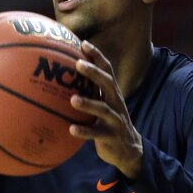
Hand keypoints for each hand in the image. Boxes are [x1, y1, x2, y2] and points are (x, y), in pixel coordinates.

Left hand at [69, 41, 142, 178]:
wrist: (129, 150)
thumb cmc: (108, 122)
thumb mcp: (102, 104)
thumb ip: (90, 92)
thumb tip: (64, 78)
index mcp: (113, 93)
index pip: (107, 70)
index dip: (97, 56)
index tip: (83, 43)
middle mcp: (116, 103)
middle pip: (108, 83)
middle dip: (94, 73)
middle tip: (78, 64)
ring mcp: (115, 120)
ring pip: (103, 109)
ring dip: (88, 103)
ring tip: (72, 99)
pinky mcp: (111, 137)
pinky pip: (96, 133)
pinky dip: (84, 131)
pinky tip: (71, 129)